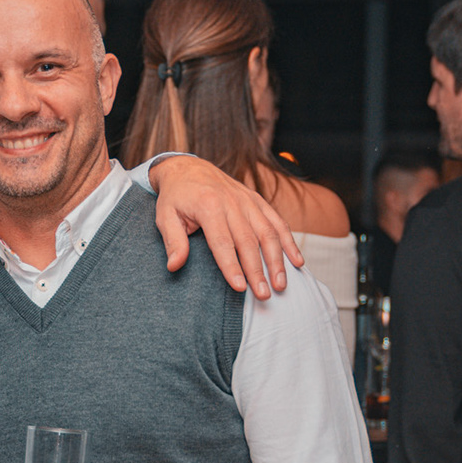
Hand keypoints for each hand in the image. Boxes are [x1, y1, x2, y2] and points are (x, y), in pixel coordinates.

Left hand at [147, 154, 301, 298]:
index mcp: (209, 205)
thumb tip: (174, 265)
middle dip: (258, 270)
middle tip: (264, 294)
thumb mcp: (164, 216)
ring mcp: (248, 201)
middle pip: (249, 241)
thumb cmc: (176, 196)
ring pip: (268, 232)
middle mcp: (232, 202)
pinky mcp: (258, 201)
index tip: (240, 287)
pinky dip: (289, 241)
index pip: (222, 242)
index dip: (232, 266)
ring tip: (280, 284)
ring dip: (277, 260)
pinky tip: (297, 261)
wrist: (188, 168)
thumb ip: (173, 241)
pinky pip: (277, 222)